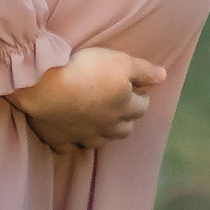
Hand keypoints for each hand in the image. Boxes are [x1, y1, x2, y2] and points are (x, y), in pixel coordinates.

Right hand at [13, 47, 168, 152]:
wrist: (45, 88)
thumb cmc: (86, 70)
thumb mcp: (120, 61)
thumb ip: (144, 70)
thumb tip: (164, 77)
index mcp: (123, 106)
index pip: (142, 107)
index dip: (141, 97)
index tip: (138, 90)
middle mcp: (107, 126)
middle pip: (125, 129)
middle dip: (127, 119)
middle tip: (121, 107)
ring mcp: (83, 136)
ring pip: (101, 141)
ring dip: (104, 133)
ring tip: (101, 121)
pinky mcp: (61, 141)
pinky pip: (71, 147)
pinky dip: (74, 142)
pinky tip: (73, 136)